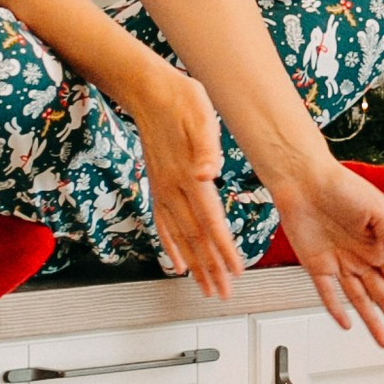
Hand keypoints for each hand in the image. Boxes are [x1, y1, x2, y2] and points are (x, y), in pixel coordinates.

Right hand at [131, 58, 243, 295]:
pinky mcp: (158, 186)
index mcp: (189, 175)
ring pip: (179, 237)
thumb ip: (206, 146)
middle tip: (222, 293)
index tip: (234, 271)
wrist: (148, 90)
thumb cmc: (180, 99)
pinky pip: (163, 224)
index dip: (222, 249)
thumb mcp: (201, 114)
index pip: (210, 222)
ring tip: (204, 288)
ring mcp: (163, 190)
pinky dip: (170, 246)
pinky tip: (177, 263)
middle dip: (210, 268)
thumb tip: (208, 172)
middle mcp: (174, 189)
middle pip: (195, 238)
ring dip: (194, 265)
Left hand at [272, 155, 383, 347]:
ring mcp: (340, 263)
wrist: (304, 180)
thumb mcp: (379, 209)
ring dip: (373, 322)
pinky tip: (347, 323)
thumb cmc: (341, 185)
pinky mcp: (316, 265)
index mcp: (380, 243)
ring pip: (360, 301)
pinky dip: (337, 310)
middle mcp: (361, 256)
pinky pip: (328, 293)